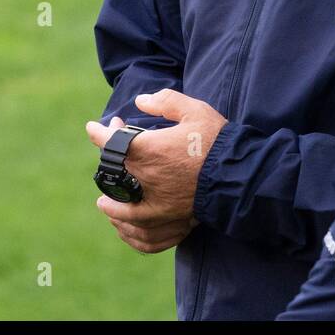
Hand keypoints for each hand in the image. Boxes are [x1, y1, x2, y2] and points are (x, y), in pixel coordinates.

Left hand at [85, 89, 228, 252]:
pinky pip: (144, 234)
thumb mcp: (193, 110)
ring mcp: (158, 204)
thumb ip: (165, 102)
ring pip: (122, 209)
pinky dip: (130, 233)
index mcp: (149, 150)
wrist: (242, 173)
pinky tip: (126, 228)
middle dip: (107, 158)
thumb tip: (141, 100)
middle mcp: (147, 179)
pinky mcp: (171, 220)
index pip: (110, 142)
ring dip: (111, 205)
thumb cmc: (217, 140)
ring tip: (103, 203)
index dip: (98, 133)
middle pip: (113, 172)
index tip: (93, 127)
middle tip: (111, 149)